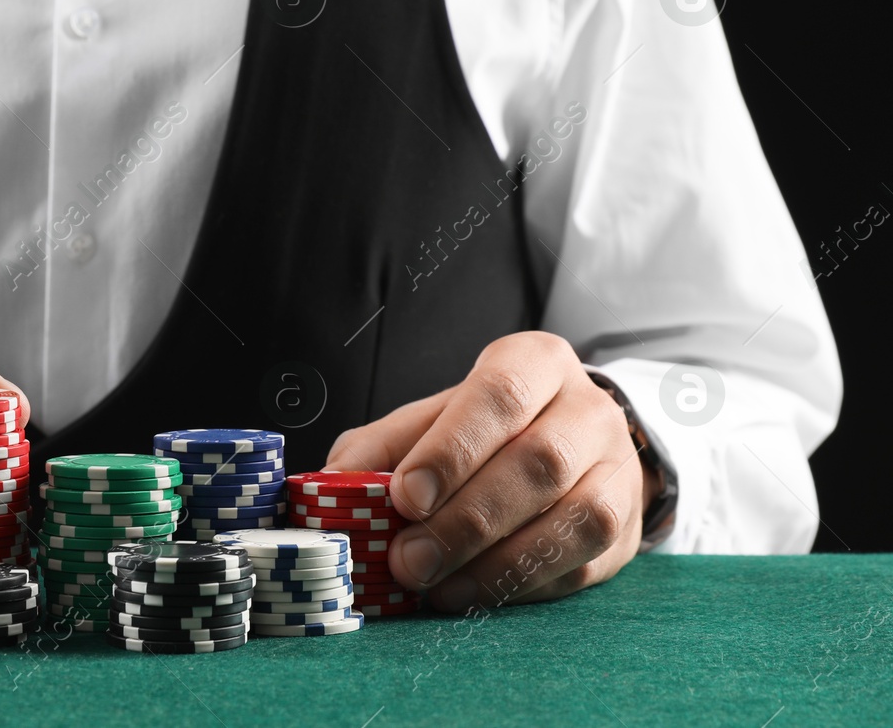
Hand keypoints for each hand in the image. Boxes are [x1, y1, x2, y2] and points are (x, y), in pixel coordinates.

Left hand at [325, 331, 646, 609]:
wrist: (573, 444)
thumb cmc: (485, 429)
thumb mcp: (430, 419)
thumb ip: (381, 446)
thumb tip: (329, 484)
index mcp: (534, 361)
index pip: (499, 395)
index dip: (451, 449)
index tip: (405, 496)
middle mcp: (588, 408)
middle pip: (538, 462)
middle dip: (465, 520)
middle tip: (408, 560)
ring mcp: (619, 467)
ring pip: (575, 517)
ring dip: (497, 562)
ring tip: (436, 587)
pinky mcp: (627, 525)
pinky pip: (583, 561)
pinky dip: (523, 585)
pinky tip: (474, 594)